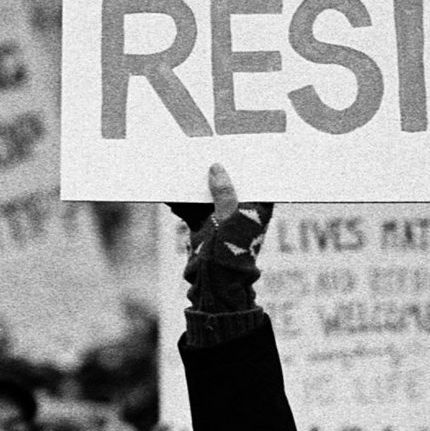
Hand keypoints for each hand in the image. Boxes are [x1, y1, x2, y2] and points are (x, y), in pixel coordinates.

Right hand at [170, 164, 273, 315]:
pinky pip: (194, 210)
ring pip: (207, 196)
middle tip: (201, 154)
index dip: (245, 164)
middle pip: (227, 184)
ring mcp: (223, 221)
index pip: (254, 180)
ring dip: (194, 186)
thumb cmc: (231, 253)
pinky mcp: (206, 228)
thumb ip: (224, 192)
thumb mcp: (230, 217)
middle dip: (213, 172)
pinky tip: (172, 196)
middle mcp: (242, 213)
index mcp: (257, 210)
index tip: (234, 145)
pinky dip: (183, 204)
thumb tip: (217, 168)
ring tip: (182, 171)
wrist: (213, 285)